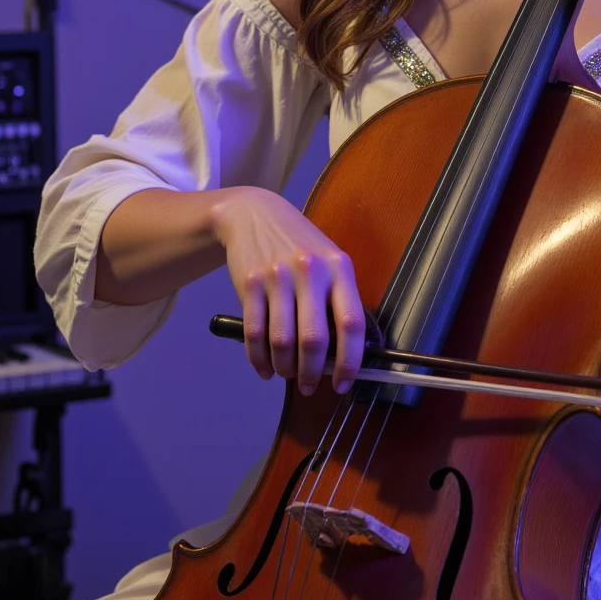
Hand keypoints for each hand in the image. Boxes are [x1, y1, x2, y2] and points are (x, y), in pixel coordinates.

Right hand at [210, 187, 364, 395]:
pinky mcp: (249, 283)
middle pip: (314, 339)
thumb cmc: (299, 245)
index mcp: (339, 268)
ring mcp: (277, 276)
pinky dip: (259, 358)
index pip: (351, 324)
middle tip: (309, 385)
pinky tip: (265, 367)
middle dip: (312, 372)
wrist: (255, 214)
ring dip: (285, 368)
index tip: (344, 382)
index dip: (350, 361)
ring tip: (287, 374)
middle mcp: (310, 271)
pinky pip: (254, 332)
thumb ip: (337, 301)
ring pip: (282, 341)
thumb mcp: (329, 262)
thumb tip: (342, 355)